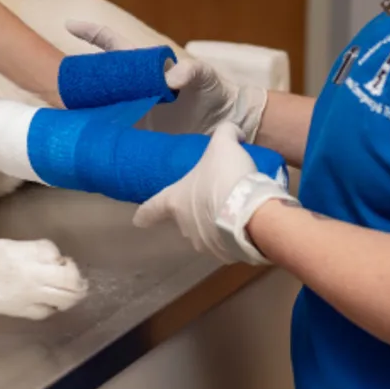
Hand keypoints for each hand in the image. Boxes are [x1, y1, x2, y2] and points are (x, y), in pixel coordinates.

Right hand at [65, 22, 268, 139]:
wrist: (227, 124)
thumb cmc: (216, 92)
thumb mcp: (206, 77)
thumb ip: (191, 71)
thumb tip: (168, 79)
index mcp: (146, 69)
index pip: (114, 46)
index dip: (92, 34)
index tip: (70, 26)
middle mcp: (136, 89)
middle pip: (100, 79)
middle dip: (79, 78)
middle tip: (58, 83)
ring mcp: (137, 111)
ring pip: (103, 107)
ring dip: (85, 109)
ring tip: (64, 113)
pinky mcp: (141, 134)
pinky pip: (116, 133)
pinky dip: (101, 135)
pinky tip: (87, 141)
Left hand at [133, 123, 295, 263]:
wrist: (251, 213)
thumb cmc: (226, 176)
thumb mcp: (224, 144)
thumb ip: (225, 133)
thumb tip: (234, 132)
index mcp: (175, 201)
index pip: (151, 208)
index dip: (145, 213)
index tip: (138, 220)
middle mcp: (185, 226)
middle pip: (184, 219)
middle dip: (196, 211)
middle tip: (214, 197)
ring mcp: (204, 244)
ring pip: (206, 233)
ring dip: (216, 224)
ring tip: (235, 210)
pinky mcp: (226, 256)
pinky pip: (226, 244)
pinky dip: (233, 235)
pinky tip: (246, 223)